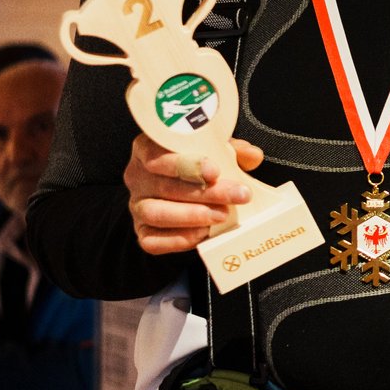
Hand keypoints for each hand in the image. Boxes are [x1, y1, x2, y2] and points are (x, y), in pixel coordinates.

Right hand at [123, 134, 261, 254]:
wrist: (183, 192)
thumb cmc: (198, 167)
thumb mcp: (215, 151)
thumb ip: (233, 150)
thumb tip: (252, 156)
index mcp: (148, 149)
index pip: (159, 154)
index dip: (187, 164)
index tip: (215, 171)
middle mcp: (137, 177)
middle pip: (166, 186)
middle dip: (206, 193)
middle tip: (237, 195)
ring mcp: (137, 206)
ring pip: (157, 213)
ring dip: (193, 216)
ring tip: (222, 216)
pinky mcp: (142, 231)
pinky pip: (153, 241)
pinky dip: (180, 239)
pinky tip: (204, 233)